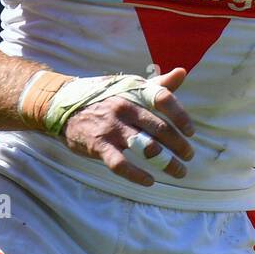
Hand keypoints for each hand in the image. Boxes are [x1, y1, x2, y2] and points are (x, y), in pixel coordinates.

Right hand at [61, 67, 194, 185]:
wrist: (63, 104)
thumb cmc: (104, 96)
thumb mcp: (129, 86)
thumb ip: (157, 84)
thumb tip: (183, 72)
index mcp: (134, 92)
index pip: (164, 99)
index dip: (181, 116)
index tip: (191, 132)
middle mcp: (125, 108)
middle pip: (160, 128)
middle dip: (179, 145)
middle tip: (189, 156)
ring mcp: (111, 127)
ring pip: (146, 147)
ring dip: (166, 162)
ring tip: (179, 171)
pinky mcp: (98, 145)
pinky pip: (120, 164)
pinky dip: (137, 175)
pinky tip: (150, 181)